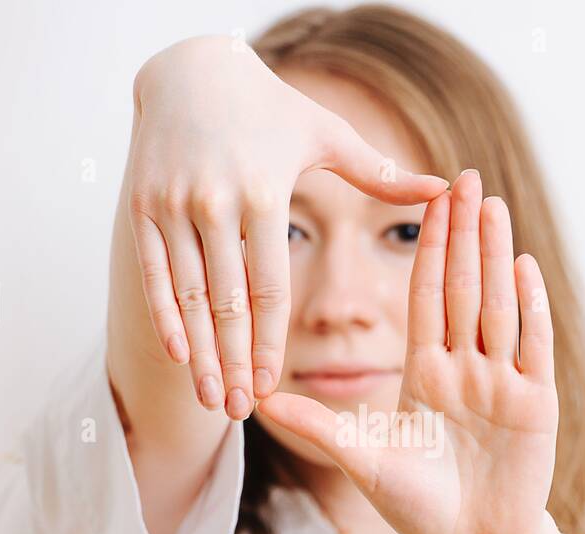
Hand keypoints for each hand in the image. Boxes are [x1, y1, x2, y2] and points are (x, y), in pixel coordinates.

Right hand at [125, 36, 448, 419]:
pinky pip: (152, 272)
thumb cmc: (270, 108)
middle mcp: (214, 201)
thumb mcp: (326, 134)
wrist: (191, 70)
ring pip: (186, 295)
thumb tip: (443, 190)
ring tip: (213, 398)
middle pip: (225, 302)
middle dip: (234, 362)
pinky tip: (179, 355)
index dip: (271, 341)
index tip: (274, 386)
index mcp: (263, 192)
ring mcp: (172, 205)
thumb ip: (380, 174)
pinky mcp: (141, 205)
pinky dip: (162, 316)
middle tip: (241, 411)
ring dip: (199, 353)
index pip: (269, 286)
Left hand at [257, 170, 559, 533]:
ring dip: (495, 255)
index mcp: (425, 372)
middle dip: (463, 233)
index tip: (424, 197)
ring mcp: (502, 382)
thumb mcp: (362, 462)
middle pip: (462, 287)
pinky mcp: (535, 404)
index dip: (426, 248)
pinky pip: (531, 346)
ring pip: (496, 305)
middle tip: (465, 176)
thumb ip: (319, 426)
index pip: (425, 296)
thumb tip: (257, 400)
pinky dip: (529, 308)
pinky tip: (522, 268)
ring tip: (492, 205)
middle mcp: (465, 366)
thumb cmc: (419, 507)